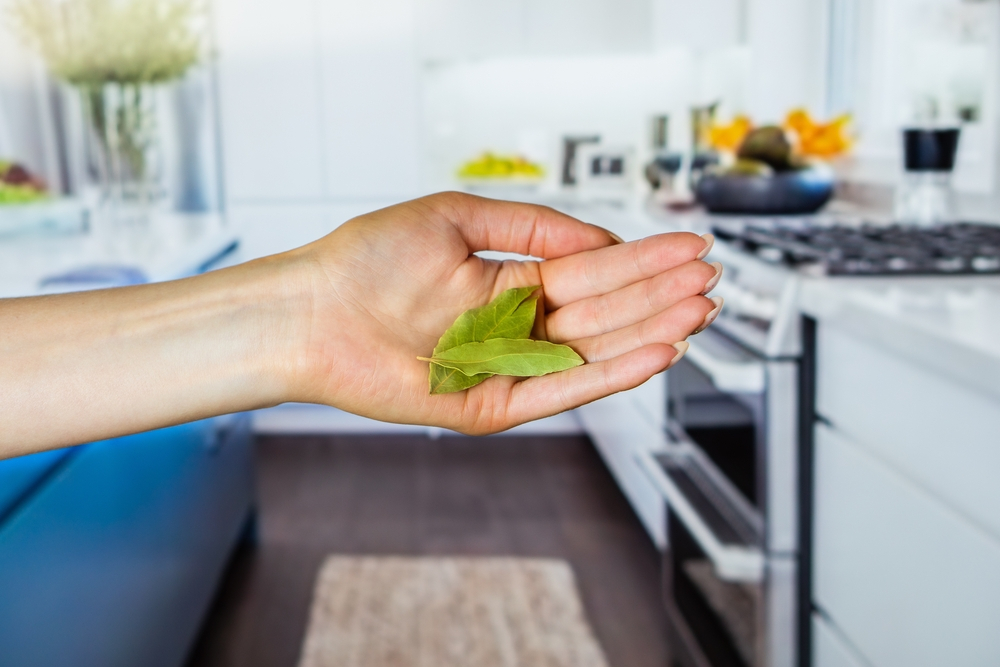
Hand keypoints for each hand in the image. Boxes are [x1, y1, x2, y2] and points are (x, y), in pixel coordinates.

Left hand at [282, 192, 719, 433]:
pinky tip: (654, 351)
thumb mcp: (457, 218)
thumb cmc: (369, 261)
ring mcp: (508, 368)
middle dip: (659, 294)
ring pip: (593, 350)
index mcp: (510, 282)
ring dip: (649, 332)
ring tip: (699, 312)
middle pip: (603, 310)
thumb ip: (531, 228)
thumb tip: (598, 238)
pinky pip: (561, 391)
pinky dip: (611, 373)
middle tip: (710, 280)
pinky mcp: (494, 406)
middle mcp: (516, 326)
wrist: (313, 311)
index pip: (593, 271)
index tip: (690, 246)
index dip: (643, 259)